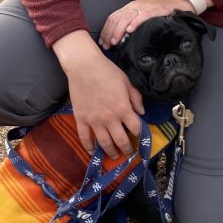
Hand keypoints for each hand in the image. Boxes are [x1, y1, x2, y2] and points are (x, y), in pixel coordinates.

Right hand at [52, 30, 144, 157]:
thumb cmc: (107, 71)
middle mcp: (110, 118)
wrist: (84, 66)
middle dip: (127, 149)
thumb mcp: (126, 82)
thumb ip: (136, 98)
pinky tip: (92, 152)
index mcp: (123, 108)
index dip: (140, 135)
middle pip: (121, 140)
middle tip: (129, 153)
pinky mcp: (81, 119)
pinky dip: (88, 147)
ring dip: (111, 152)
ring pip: (104, 143)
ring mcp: (94, 120)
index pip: (135, 128)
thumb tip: (142, 112)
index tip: (141, 138)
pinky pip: (84, 138)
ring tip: (115, 156)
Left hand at [98, 0, 196, 48]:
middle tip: (107, 46)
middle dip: (109, 33)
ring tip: (115, 41)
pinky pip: (141, 16)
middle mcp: (133, 6)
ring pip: (126, 18)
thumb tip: (122, 38)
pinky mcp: (153, 9)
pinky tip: (130, 31)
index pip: (112, 18)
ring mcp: (142, 7)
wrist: (175, 0)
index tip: (102, 43)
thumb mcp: (141, 14)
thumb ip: (132, 22)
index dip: (105, 31)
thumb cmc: (158, 10)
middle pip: (116, 19)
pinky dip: (135, 23)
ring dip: (118, 30)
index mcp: (129, 8)